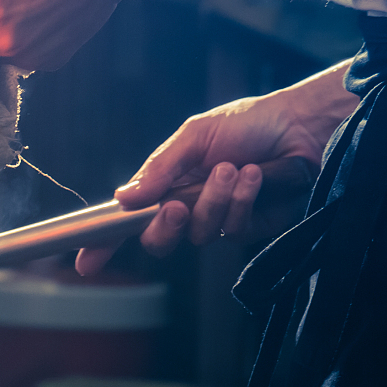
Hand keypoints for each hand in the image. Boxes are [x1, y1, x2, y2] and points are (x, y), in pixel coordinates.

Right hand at [74, 61, 357, 273]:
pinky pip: (235, 230)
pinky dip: (243, 202)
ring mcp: (221, 220)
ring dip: (215, 201)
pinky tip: (255, 177)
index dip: (105, 242)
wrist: (301, 126)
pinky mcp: (253, 228)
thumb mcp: (195, 136)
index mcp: (169, 184)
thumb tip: (123, 198)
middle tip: (175, 206)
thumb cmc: (249, 124)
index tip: (85, 262)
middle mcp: (190, 207)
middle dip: (163, 227)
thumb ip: (160, 168)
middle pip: (159, 241)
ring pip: (200, 235)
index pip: (130, 218)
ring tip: (234, 169)